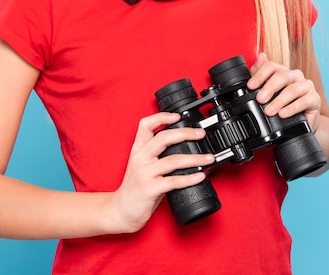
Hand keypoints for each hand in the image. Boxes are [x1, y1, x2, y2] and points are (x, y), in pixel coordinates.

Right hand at [110, 112, 213, 233]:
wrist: (120, 211)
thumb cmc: (135, 189)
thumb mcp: (142, 166)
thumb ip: (157, 156)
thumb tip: (185, 149)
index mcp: (138, 150)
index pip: (145, 125)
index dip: (161, 117)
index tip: (178, 116)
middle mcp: (140, 158)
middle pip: (163, 138)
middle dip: (185, 133)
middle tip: (201, 134)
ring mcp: (144, 173)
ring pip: (173, 160)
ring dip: (195, 158)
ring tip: (209, 158)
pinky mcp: (149, 189)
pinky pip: (173, 181)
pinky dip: (189, 178)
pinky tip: (200, 176)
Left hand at [247, 53, 321, 132]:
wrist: (301, 122)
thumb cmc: (283, 105)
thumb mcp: (269, 91)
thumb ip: (261, 74)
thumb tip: (260, 56)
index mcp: (283, 71)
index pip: (271, 66)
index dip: (260, 75)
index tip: (250, 86)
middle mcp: (296, 76)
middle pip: (282, 76)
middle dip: (269, 87)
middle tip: (260, 99)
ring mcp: (306, 86)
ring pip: (292, 90)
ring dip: (279, 101)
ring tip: (269, 111)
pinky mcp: (315, 99)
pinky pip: (304, 102)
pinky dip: (292, 108)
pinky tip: (283, 114)